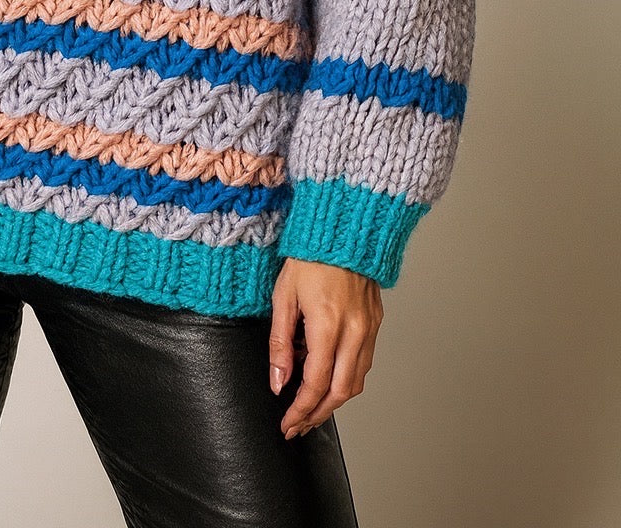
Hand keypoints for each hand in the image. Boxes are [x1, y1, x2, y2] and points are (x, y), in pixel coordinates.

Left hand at [269, 257, 382, 439]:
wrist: (342, 229)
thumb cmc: (309, 258)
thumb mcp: (284, 297)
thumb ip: (280, 343)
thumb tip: (278, 382)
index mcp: (328, 325)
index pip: (315, 384)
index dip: (300, 410)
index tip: (287, 424)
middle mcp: (354, 331)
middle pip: (340, 393)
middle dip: (317, 415)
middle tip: (298, 425)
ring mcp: (369, 328)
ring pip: (356, 382)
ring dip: (333, 401)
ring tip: (310, 407)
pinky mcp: (375, 323)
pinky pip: (364, 363)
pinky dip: (346, 379)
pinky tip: (327, 377)